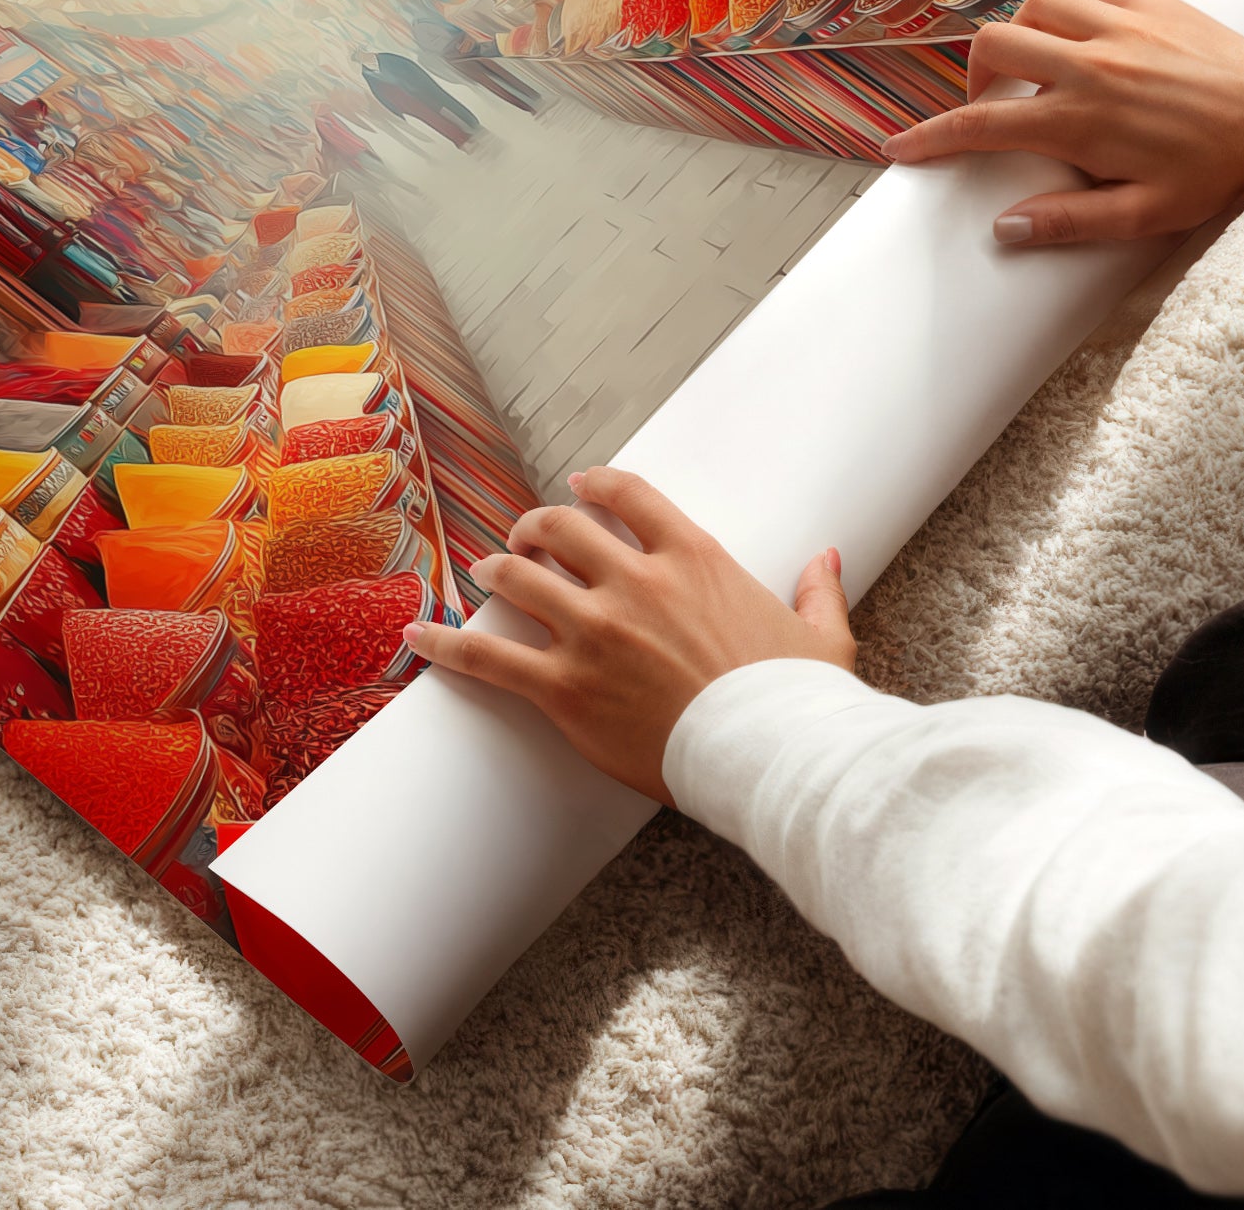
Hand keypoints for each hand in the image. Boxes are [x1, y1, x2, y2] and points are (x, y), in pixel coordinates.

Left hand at [400, 467, 852, 804]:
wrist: (772, 758)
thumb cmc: (797, 702)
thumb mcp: (821, 637)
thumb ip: (817, 590)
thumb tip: (827, 558)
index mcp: (693, 558)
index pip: (627, 496)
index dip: (594, 485)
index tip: (578, 487)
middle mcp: (635, 582)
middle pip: (560, 528)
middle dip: (535, 527)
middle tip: (524, 537)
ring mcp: (595, 632)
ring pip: (519, 577)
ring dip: (497, 570)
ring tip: (485, 572)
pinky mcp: (566, 688)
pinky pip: (489, 657)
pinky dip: (447, 644)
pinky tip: (417, 635)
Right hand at [880, 0, 1243, 246]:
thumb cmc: (1215, 171)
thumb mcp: (1145, 214)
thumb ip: (1071, 221)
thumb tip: (1005, 228)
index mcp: (1079, 120)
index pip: (980, 125)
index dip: (930, 138)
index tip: (899, 149)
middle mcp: (1087, 63)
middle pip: (991, 46)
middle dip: (973, 76)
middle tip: (991, 104)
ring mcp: (1116, 24)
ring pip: (1032, 8)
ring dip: (1021, 37)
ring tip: (1038, 68)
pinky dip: (1072, 15)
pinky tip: (1090, 42)